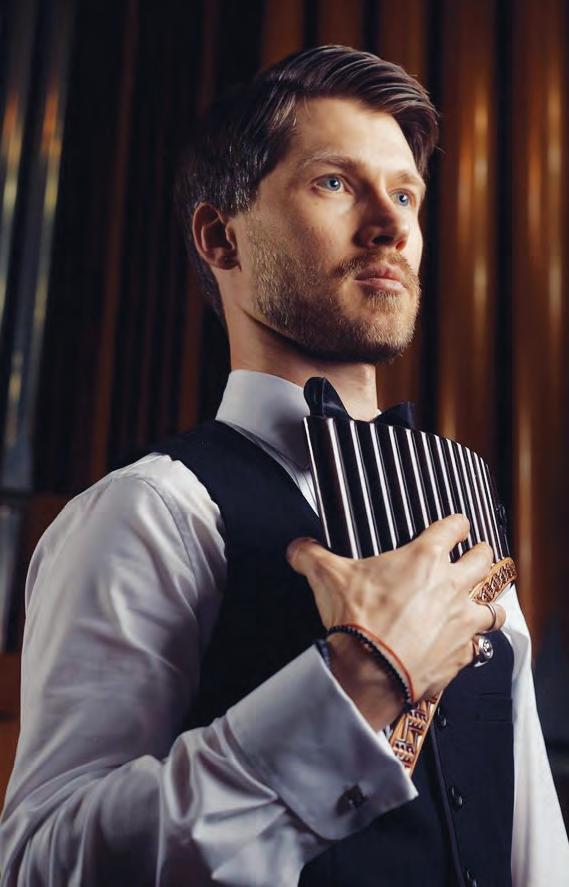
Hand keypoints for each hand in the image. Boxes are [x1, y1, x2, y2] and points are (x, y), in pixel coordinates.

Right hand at [287, 515, 505, 720]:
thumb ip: (311, 556)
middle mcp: (451, 585)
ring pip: (494, 605)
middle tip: (475, 556)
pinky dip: (475, 644)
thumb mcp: (326, 577)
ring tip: (482, 604)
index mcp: (425, 558)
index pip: (454, 527)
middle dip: (480, 555)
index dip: (457, 523)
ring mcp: (462, 620)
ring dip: (488, 602)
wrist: (371, 669)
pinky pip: (481, 645)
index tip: (457, 525)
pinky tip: (466, 645)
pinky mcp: (463, 653)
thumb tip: (298, 548)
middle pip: (483, 560)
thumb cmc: (358, 620)